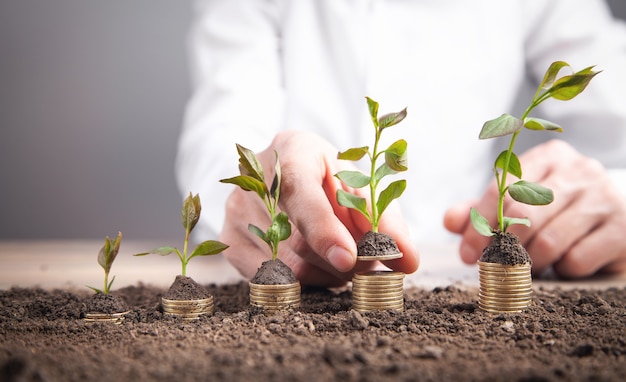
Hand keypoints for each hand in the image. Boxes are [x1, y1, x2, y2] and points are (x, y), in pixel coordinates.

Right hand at [219, 130, 418, 286]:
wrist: (282, 168)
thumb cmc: (329, 175)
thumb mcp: (360, 182)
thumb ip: (385, 218)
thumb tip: (408, 261)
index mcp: (291, 151)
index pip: (301, 193)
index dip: (324, 230)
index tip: (349, 259)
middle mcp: (254, 180)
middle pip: (299, 240)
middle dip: (344, 261)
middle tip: (369, 262)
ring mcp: (235, 212)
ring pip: (288, 267)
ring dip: (328, 273)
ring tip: (342, 256)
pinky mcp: (229, 242)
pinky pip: (272, 281)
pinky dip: (306, 281)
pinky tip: (318, 263)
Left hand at [444, 140, 625, 277]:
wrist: (617, 215)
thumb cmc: (556, 209)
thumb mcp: (517, 202)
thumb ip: (480, 210)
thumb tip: (450, 221)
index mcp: (548, 157)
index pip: (502, 189)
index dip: (479, 225)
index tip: (468, 253)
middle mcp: (578, 171)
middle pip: (523, 214)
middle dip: (502, 247)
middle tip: (495, 265)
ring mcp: (604, 198)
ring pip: (549, 240)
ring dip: (530, 262)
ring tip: (528, 266)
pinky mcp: (622, 229)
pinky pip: (577, 259)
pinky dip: (562, 270)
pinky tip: (563, 264)